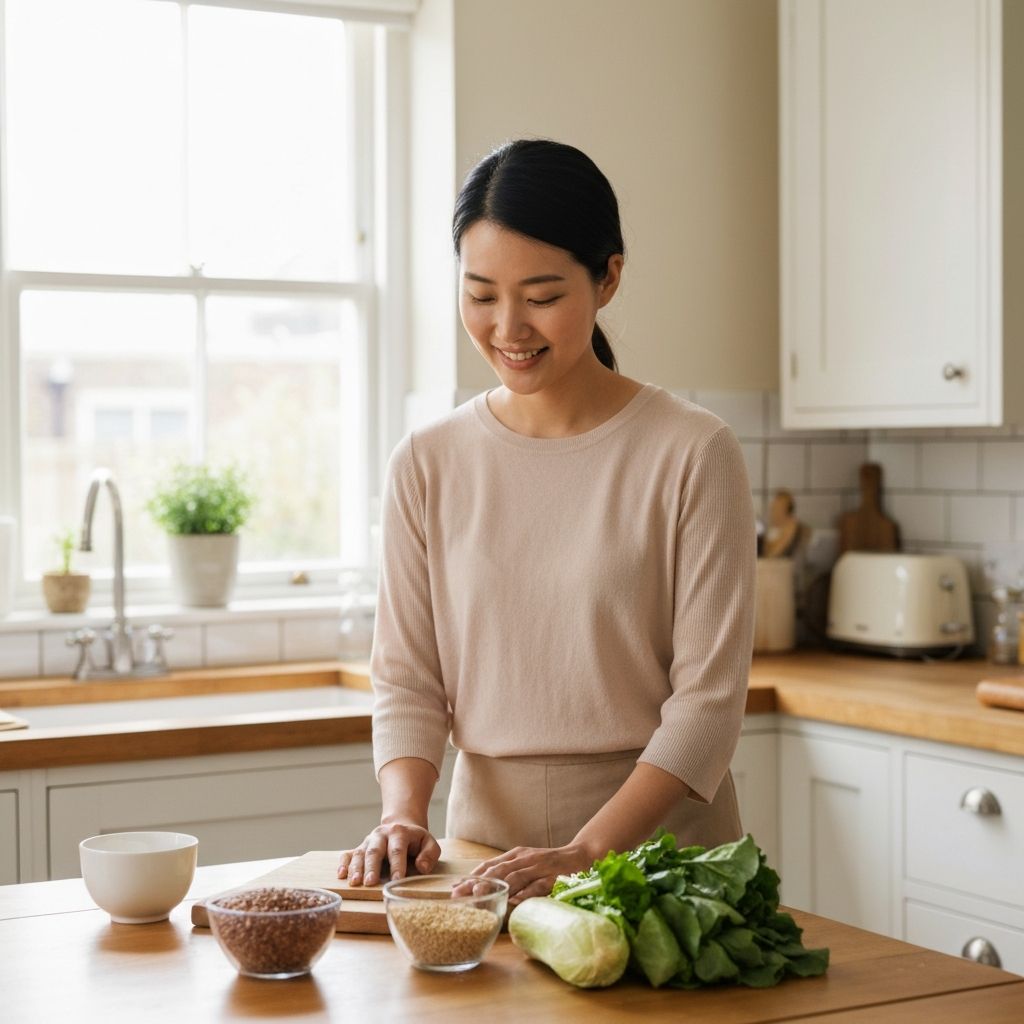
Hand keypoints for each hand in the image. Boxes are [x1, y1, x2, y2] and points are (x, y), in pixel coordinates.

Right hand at [337, 823, 440, 885]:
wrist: (400, 826)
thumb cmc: (416, 841)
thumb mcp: (429, 843)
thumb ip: (429, 854)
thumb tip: (421, 868)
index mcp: (399, 833)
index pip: (397, 850)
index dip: (397, 865)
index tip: (396, 880)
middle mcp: (381, 835)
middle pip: (375, 851)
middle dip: (372, 867)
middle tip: (370, 882)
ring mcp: (368, 841)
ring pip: (360, 853)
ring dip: (356, 868)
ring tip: (355, 882)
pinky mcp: (360, 847)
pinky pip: (348, 854)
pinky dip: (343, 864)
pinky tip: (341, 875)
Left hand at [458, 844, 593, 904]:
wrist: (581, 856)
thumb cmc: (550, 864)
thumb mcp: (526, 864)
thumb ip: (509, 873)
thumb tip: (482, 888)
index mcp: (517, 855)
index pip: (490, 865)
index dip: (472, 876)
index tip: (454, 887)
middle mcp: (526, 858)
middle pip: (498, 870)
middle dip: (477, 881)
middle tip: (459, 893)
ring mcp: (540, 866)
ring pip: (515, 876)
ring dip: (496, 885)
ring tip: (480, 893)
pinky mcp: (554, 876)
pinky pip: (538, 886)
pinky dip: (526, 892)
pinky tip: (514, 900)